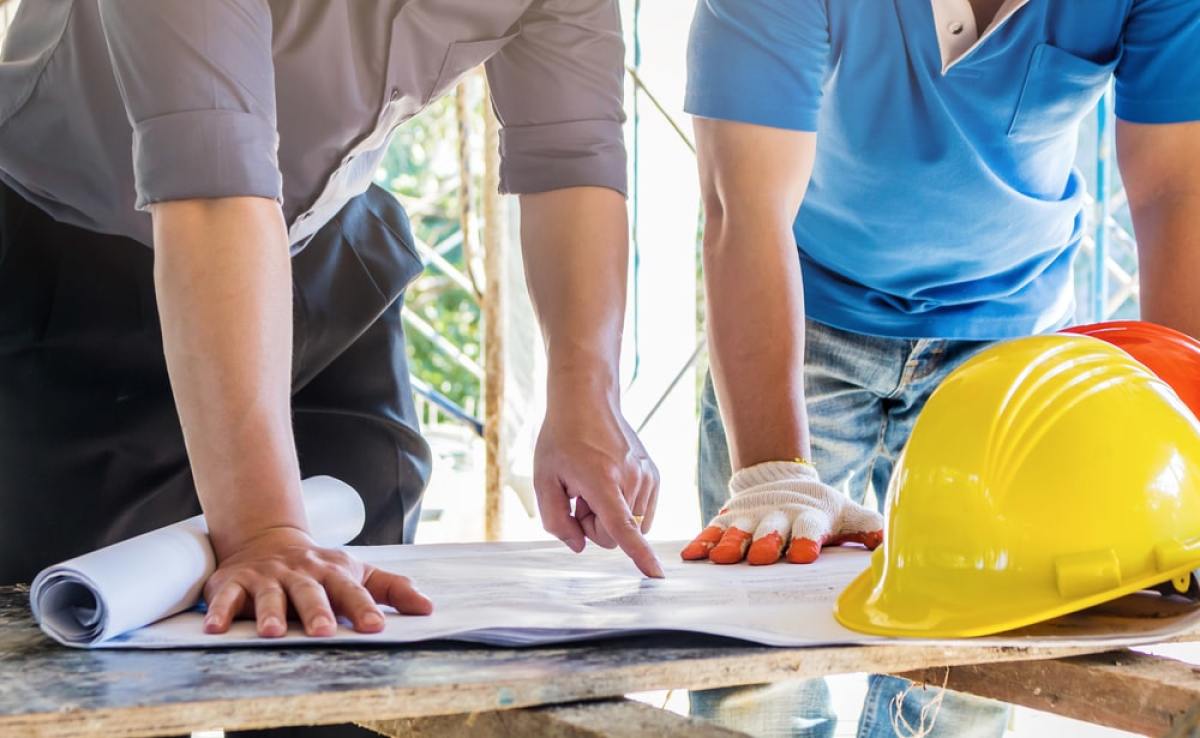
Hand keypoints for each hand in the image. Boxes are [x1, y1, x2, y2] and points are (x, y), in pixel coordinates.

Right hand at [201, 526, 432, 636]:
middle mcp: (300, 573)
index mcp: (333, 572)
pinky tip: (215, 628)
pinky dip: (219, 612)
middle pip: (311, 593)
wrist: (269, 539)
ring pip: (270, 595)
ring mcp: (267, 577)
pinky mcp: (234, 583)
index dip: (364, 608)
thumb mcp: (358, 572)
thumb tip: (428, 608)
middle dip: (317, 612)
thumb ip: (393, 589)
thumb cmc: (321, 569)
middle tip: (323, 632)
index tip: (376, 628)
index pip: (352, 591)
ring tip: (274, 633)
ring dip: (270, 613)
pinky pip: (226, 598)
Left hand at [534, 395, 663, 577]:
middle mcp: (631, 479)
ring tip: (594, 483)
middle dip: (594, 526)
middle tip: (578, 496)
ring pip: (630, 525)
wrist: (587, 402)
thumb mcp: (543, 480)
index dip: (638, 554)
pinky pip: (641, 512)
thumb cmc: (561, 441)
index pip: (622, 527)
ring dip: (609, 515)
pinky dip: (623, 507)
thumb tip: (579, 546)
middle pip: (615, 536)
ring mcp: (647, 476)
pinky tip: (608, 482)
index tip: (656, 575)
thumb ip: (556, 521)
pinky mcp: (654, 475)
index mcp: (601, 481)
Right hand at [681, 461, 882, 564]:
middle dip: (765, 542)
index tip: (802, 556)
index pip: (810, 528)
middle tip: (760, 558)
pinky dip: (703, 541)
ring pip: (740, 530)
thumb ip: (868, 528)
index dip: (806, 540)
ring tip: (722, 558)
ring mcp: (752, 516)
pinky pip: (714, 530)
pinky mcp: (730, 518)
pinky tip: (692, 555)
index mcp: (810, 516)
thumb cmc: (822, 510)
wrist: (786, 482)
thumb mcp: (849, 515)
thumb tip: (889, 543)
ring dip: (731, 543)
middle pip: (771, 529)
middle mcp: (779, 515)